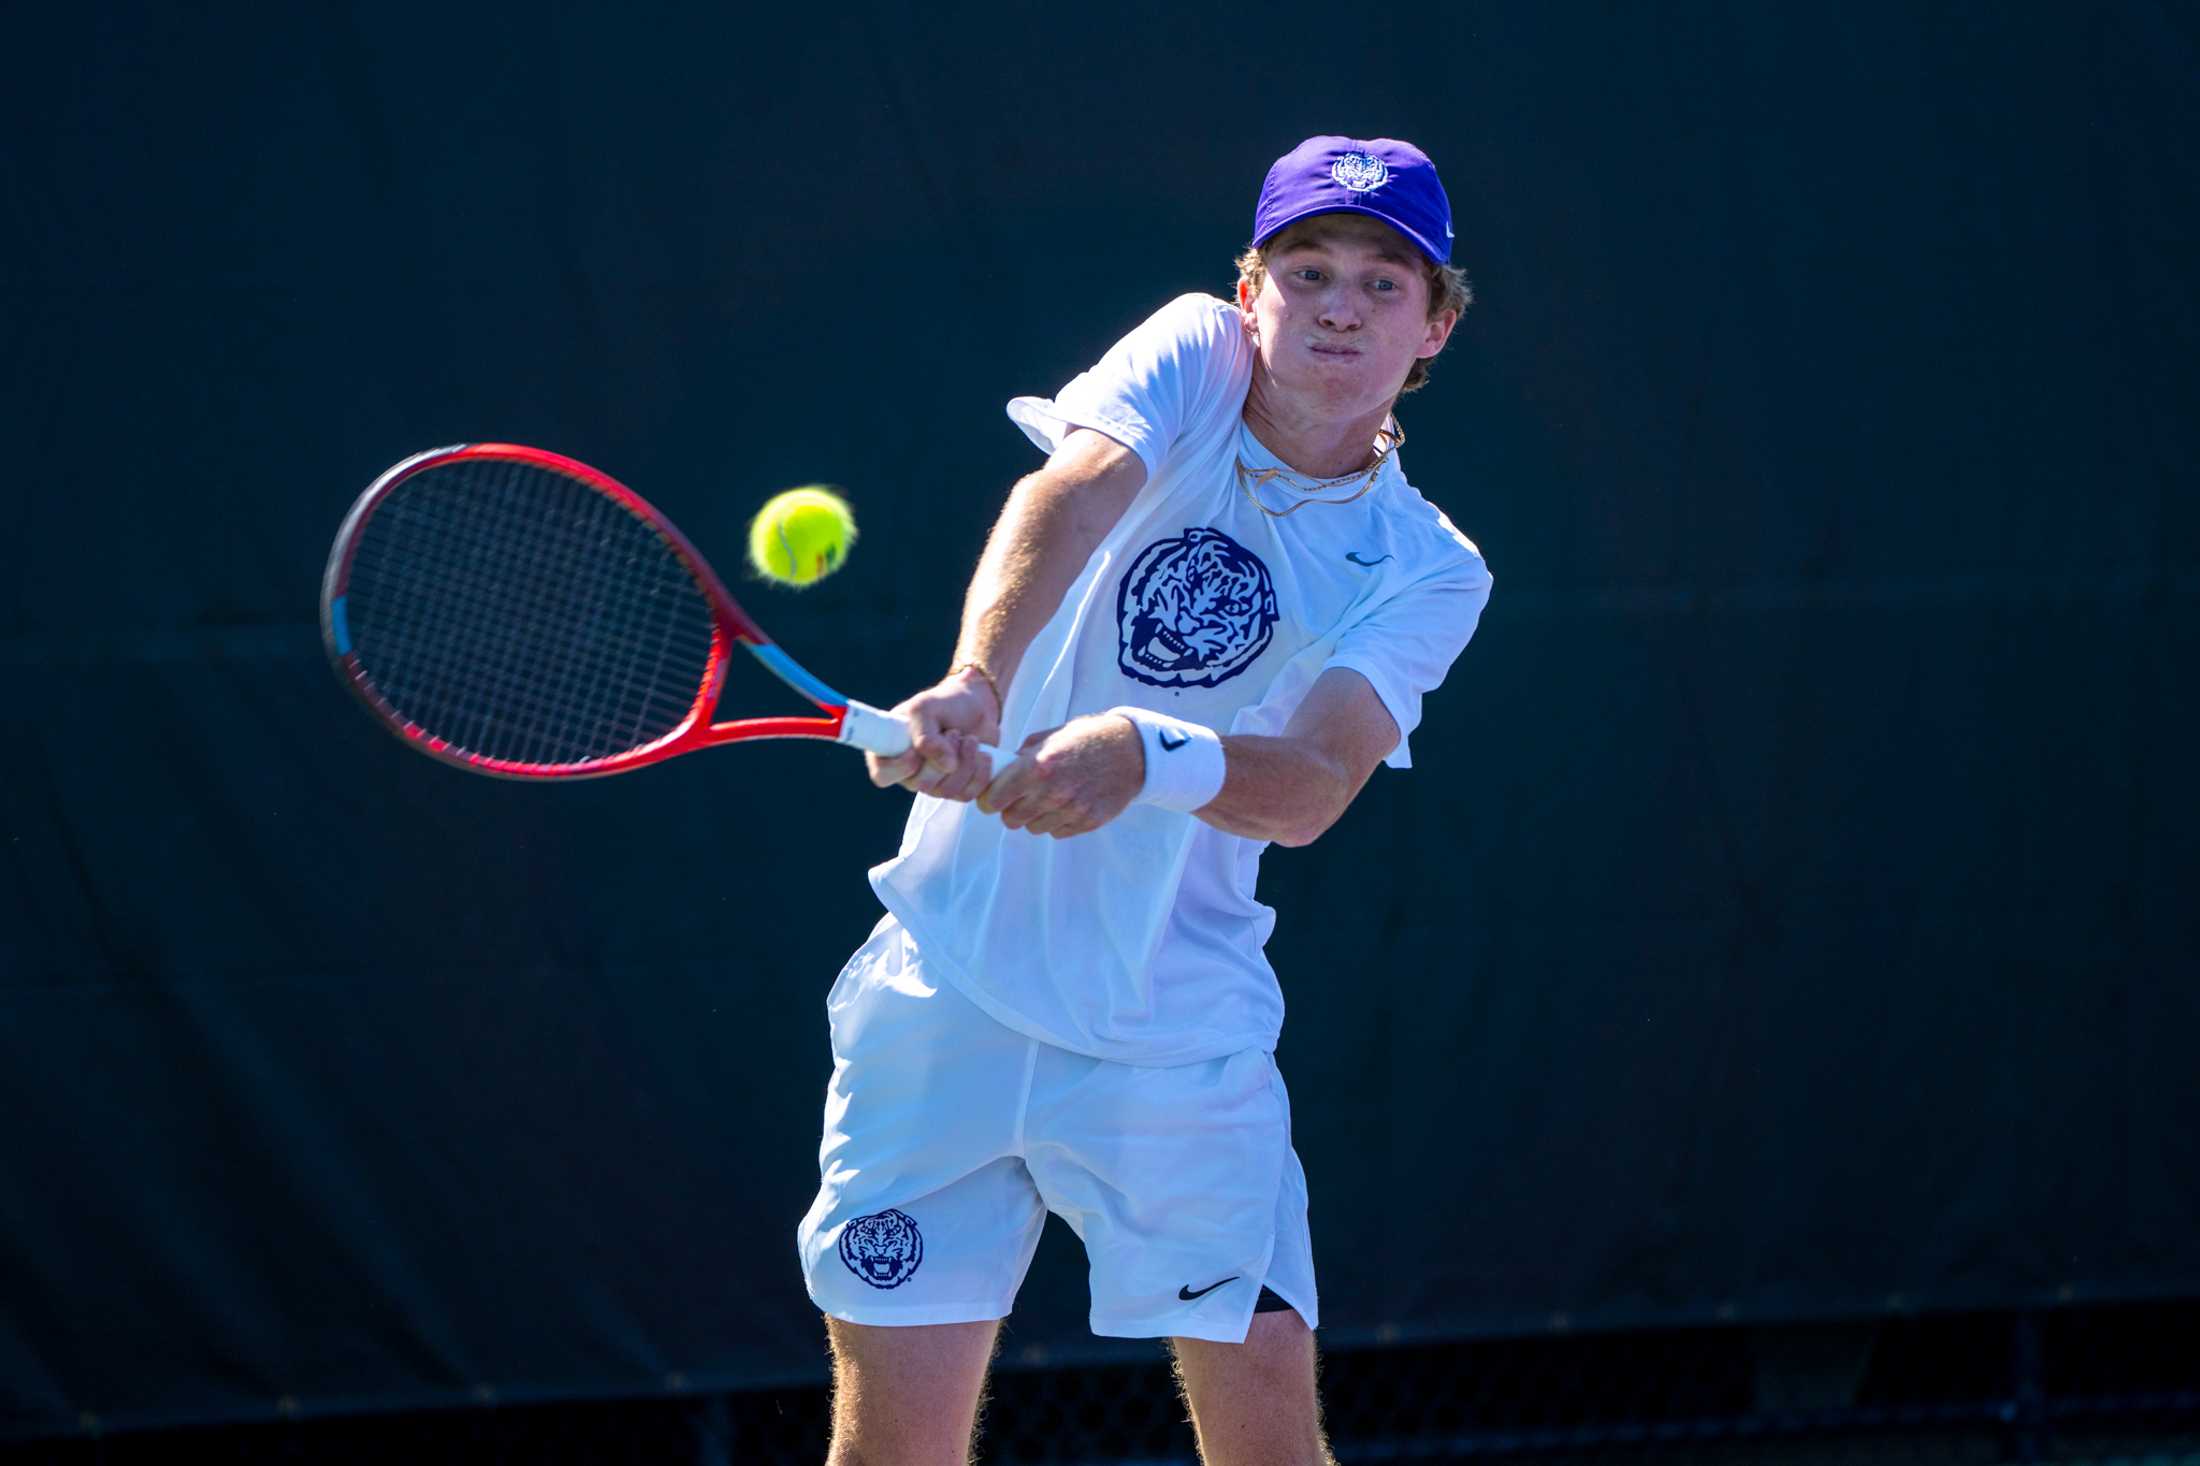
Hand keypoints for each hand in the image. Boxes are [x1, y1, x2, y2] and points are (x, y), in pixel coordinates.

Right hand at [866, 666, 1000, 801]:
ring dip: (965, 761)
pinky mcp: (958, 789)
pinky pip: (967, 794)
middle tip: (953, 733)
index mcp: (891, 751)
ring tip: (969, 739)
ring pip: (946, 791)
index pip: (882, 774)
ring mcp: (933, 784)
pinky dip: (980, 772)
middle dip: (942, 756)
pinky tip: (981, 753)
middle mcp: (909, 773)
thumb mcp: (926, 708)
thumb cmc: (944, 704)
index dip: (899, 767)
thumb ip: (926, 736)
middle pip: (920, 784)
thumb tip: (946, 766)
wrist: (976, 706)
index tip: (916, 750)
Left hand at [977, 713, 1143, 838]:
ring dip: (1035, 817)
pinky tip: (1067, 803)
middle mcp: (1052, 792)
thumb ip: (1022, 756)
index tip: (993, 797)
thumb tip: (999, 772)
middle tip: (1020, 798)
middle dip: (1011, 809)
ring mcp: (1071, 810)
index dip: (990, 799)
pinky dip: (1057, 821)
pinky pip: (1057, 832)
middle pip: (1011, 819)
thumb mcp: (1051, 736)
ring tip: (1048, 798)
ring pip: (1034, 828)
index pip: (995, 799)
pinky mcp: (1088, 822)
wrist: (1131, 751)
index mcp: (1037, 767)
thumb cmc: (1087, 738)